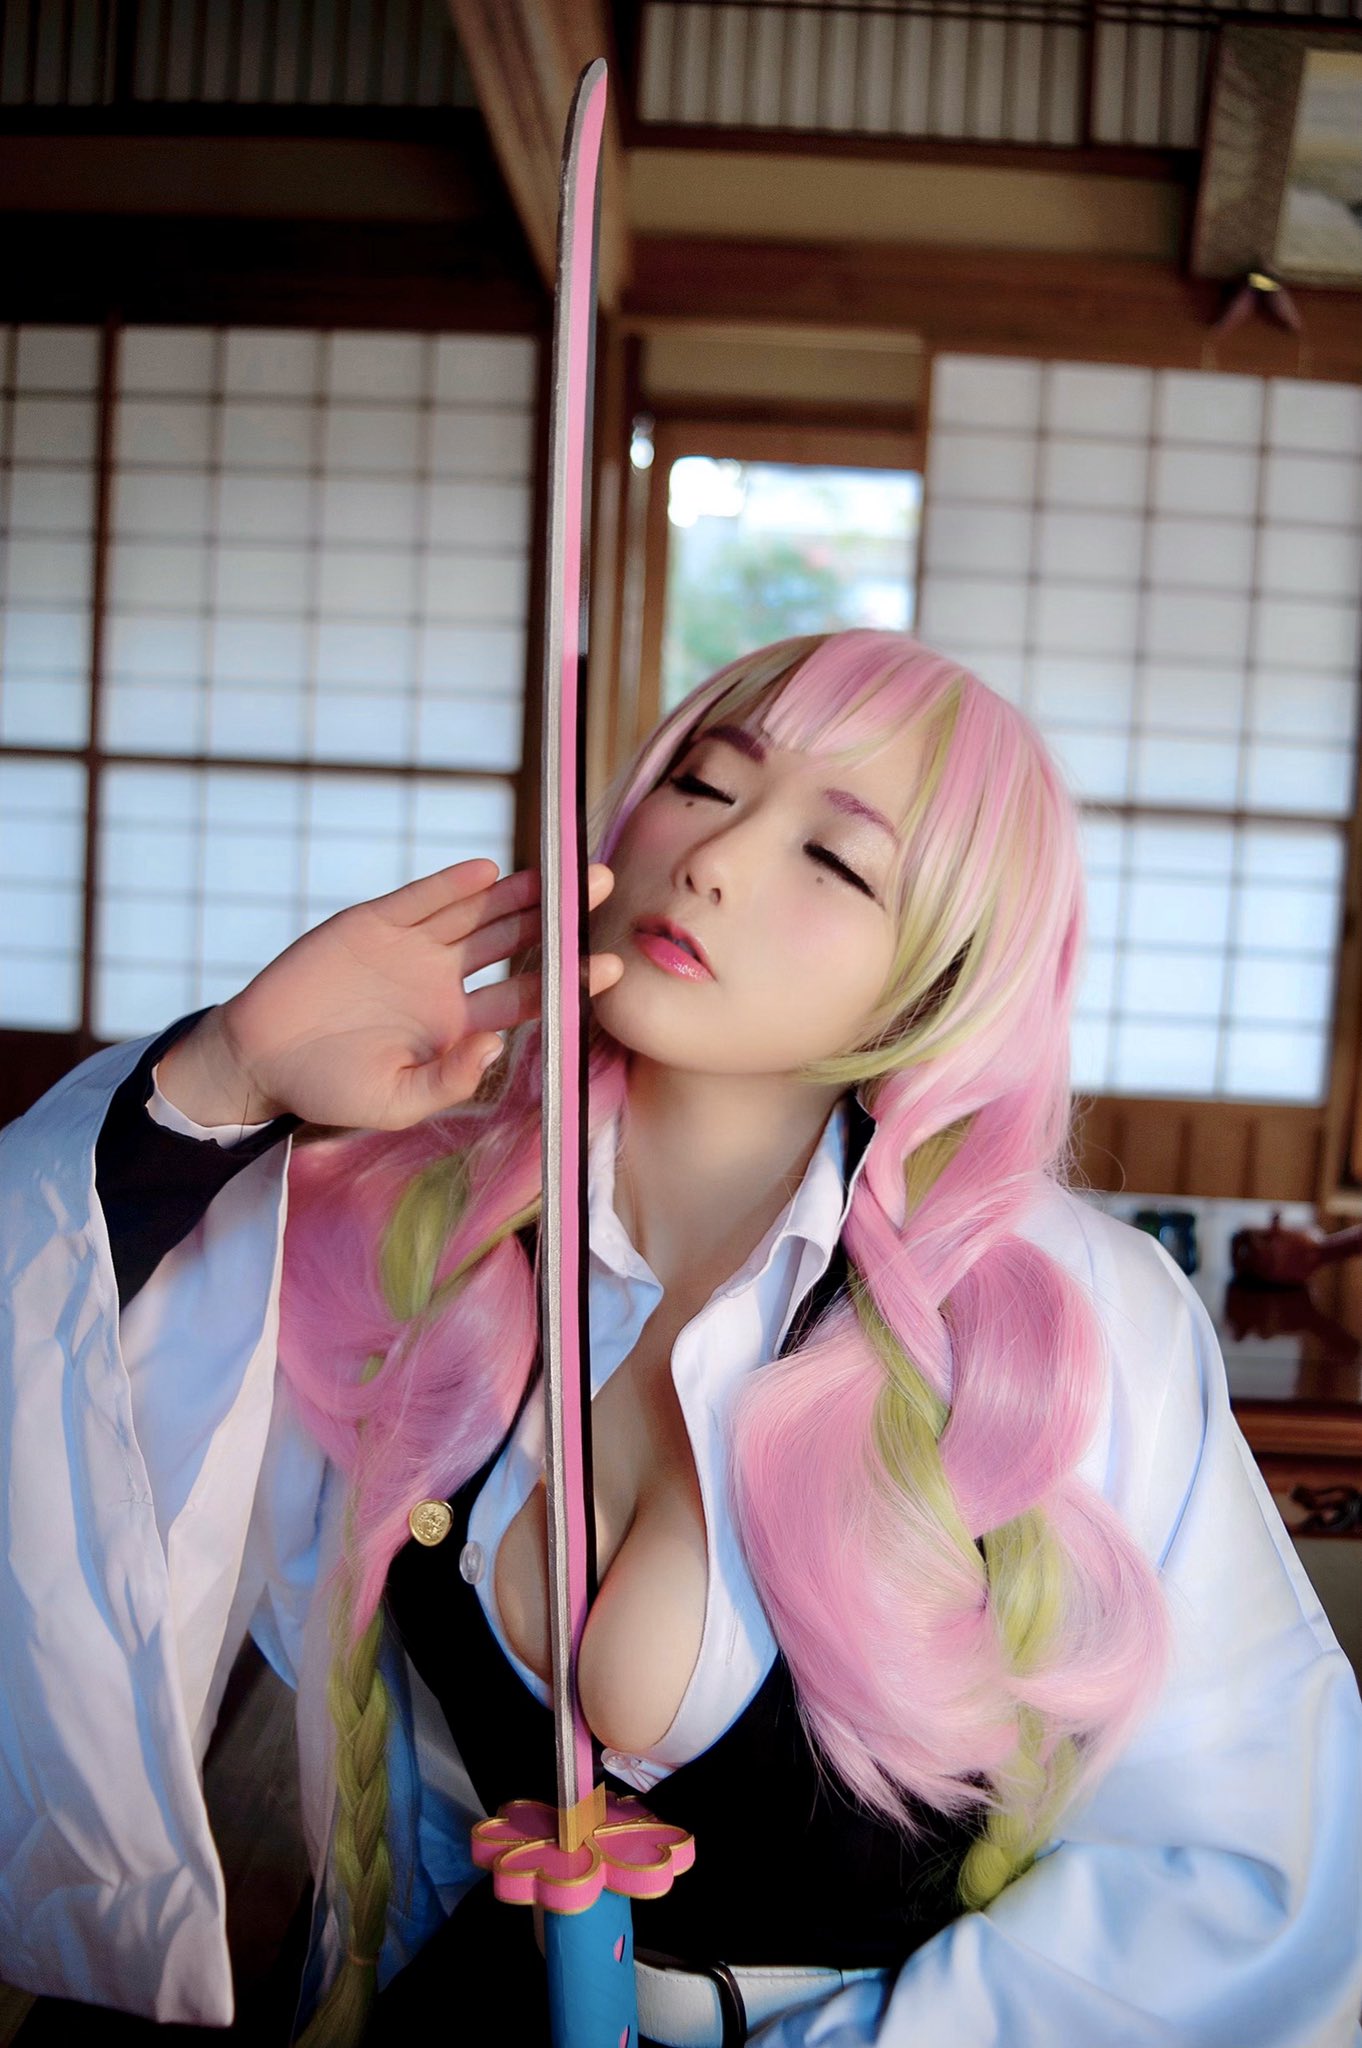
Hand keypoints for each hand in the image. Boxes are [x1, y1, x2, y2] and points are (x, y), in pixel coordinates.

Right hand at [156, 861, 622, 1130]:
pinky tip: (487, 871)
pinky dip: (452, 885)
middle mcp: (445, 980)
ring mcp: (411, 947)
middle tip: (603, 886)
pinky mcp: (373, 923)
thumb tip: (496, 1043)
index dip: (568, 979)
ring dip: (519, 891)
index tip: (611, 965)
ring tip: (561, 872)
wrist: (259, 1058)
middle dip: (558, 917)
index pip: (529, 996)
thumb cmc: (329, 1089)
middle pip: (516, 940)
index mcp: (460, 1024)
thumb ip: (448, 1080)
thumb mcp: (394, 1102)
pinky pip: (420, 899)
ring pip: (477, 912)